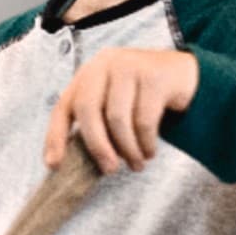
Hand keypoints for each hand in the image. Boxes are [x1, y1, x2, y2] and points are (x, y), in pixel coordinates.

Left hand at [44, 48, 199, 175]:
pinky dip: (146, 143)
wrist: (181, 74)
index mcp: (87, 74)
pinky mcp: (154, 76)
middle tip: (109, 169)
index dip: (55, 136)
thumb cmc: (141, 95)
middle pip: (88, 111)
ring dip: (127, 149)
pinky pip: (144, 120)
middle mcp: (103, 65)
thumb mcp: (113, 101)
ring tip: (137, 164)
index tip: (54, 164)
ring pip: (117, 118)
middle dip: (97, 146)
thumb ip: (97, 122)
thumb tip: (78, 162)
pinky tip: (150, 151)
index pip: (63, 107)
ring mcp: (128, 67)